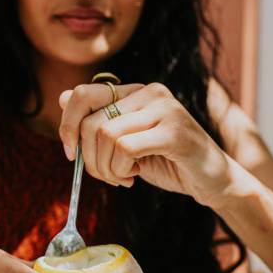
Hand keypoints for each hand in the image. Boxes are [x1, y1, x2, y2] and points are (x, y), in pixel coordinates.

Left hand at [59, 82, 233, 208]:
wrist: (211, 181)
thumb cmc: (168, 163)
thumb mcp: (126, 143)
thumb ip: (99, 122)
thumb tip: (62, 98)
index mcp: (136, 92)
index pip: (83, 94)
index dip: (67, 126)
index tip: (70, 154)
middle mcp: (150, 92)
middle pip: (91, 122)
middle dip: (89, 159)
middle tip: (106, 176)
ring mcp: (165, 109)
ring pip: (106, 135)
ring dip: (106, 168)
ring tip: (123, 178)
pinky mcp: (175, 132)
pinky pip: (125, 148)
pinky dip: (121, 170)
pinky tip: (134, 177)